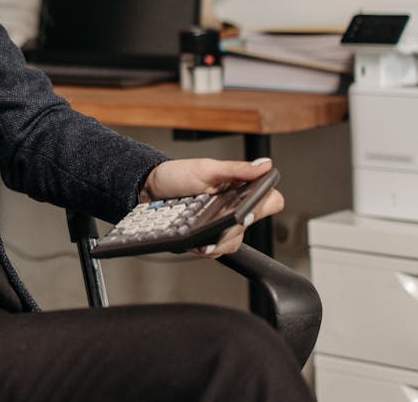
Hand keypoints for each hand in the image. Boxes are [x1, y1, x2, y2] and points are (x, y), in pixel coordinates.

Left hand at [139, 157, 283, 258]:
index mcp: (239, 191)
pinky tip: (197, 242)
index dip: (266, 204)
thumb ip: (235, 169)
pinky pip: (215, 251)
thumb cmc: (177, 176)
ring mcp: (219, 227)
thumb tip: (264, 165)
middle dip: (235, 225)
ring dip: (219, 240)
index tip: (251, 206)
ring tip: (204, 236)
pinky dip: (206, 248)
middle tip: (224, 220)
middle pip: (250, 227)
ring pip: (232, 243)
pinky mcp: (204, 240)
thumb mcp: (206, 169)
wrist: (148, 190)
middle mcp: (233, 211)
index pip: (269, 201)